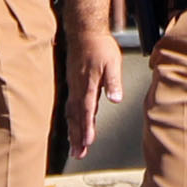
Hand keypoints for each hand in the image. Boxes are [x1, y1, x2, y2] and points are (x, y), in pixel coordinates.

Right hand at [68, 30, 124, 159]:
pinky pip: (70, 107)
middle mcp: (77, 89)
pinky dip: (71, 120)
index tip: (87, 142)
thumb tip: (116, 99)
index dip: (87, 128)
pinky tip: (73, 126)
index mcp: (87, 85)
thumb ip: (113, 82)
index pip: (87, 111)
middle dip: (77, 138)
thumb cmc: (99, 46)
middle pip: (76, 118)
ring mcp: (73, 87)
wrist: (83, 31)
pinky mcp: (73, 85)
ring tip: (75, 148)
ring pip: (71, 114)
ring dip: (73, 132)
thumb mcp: (112, 62)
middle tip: (78, 155)